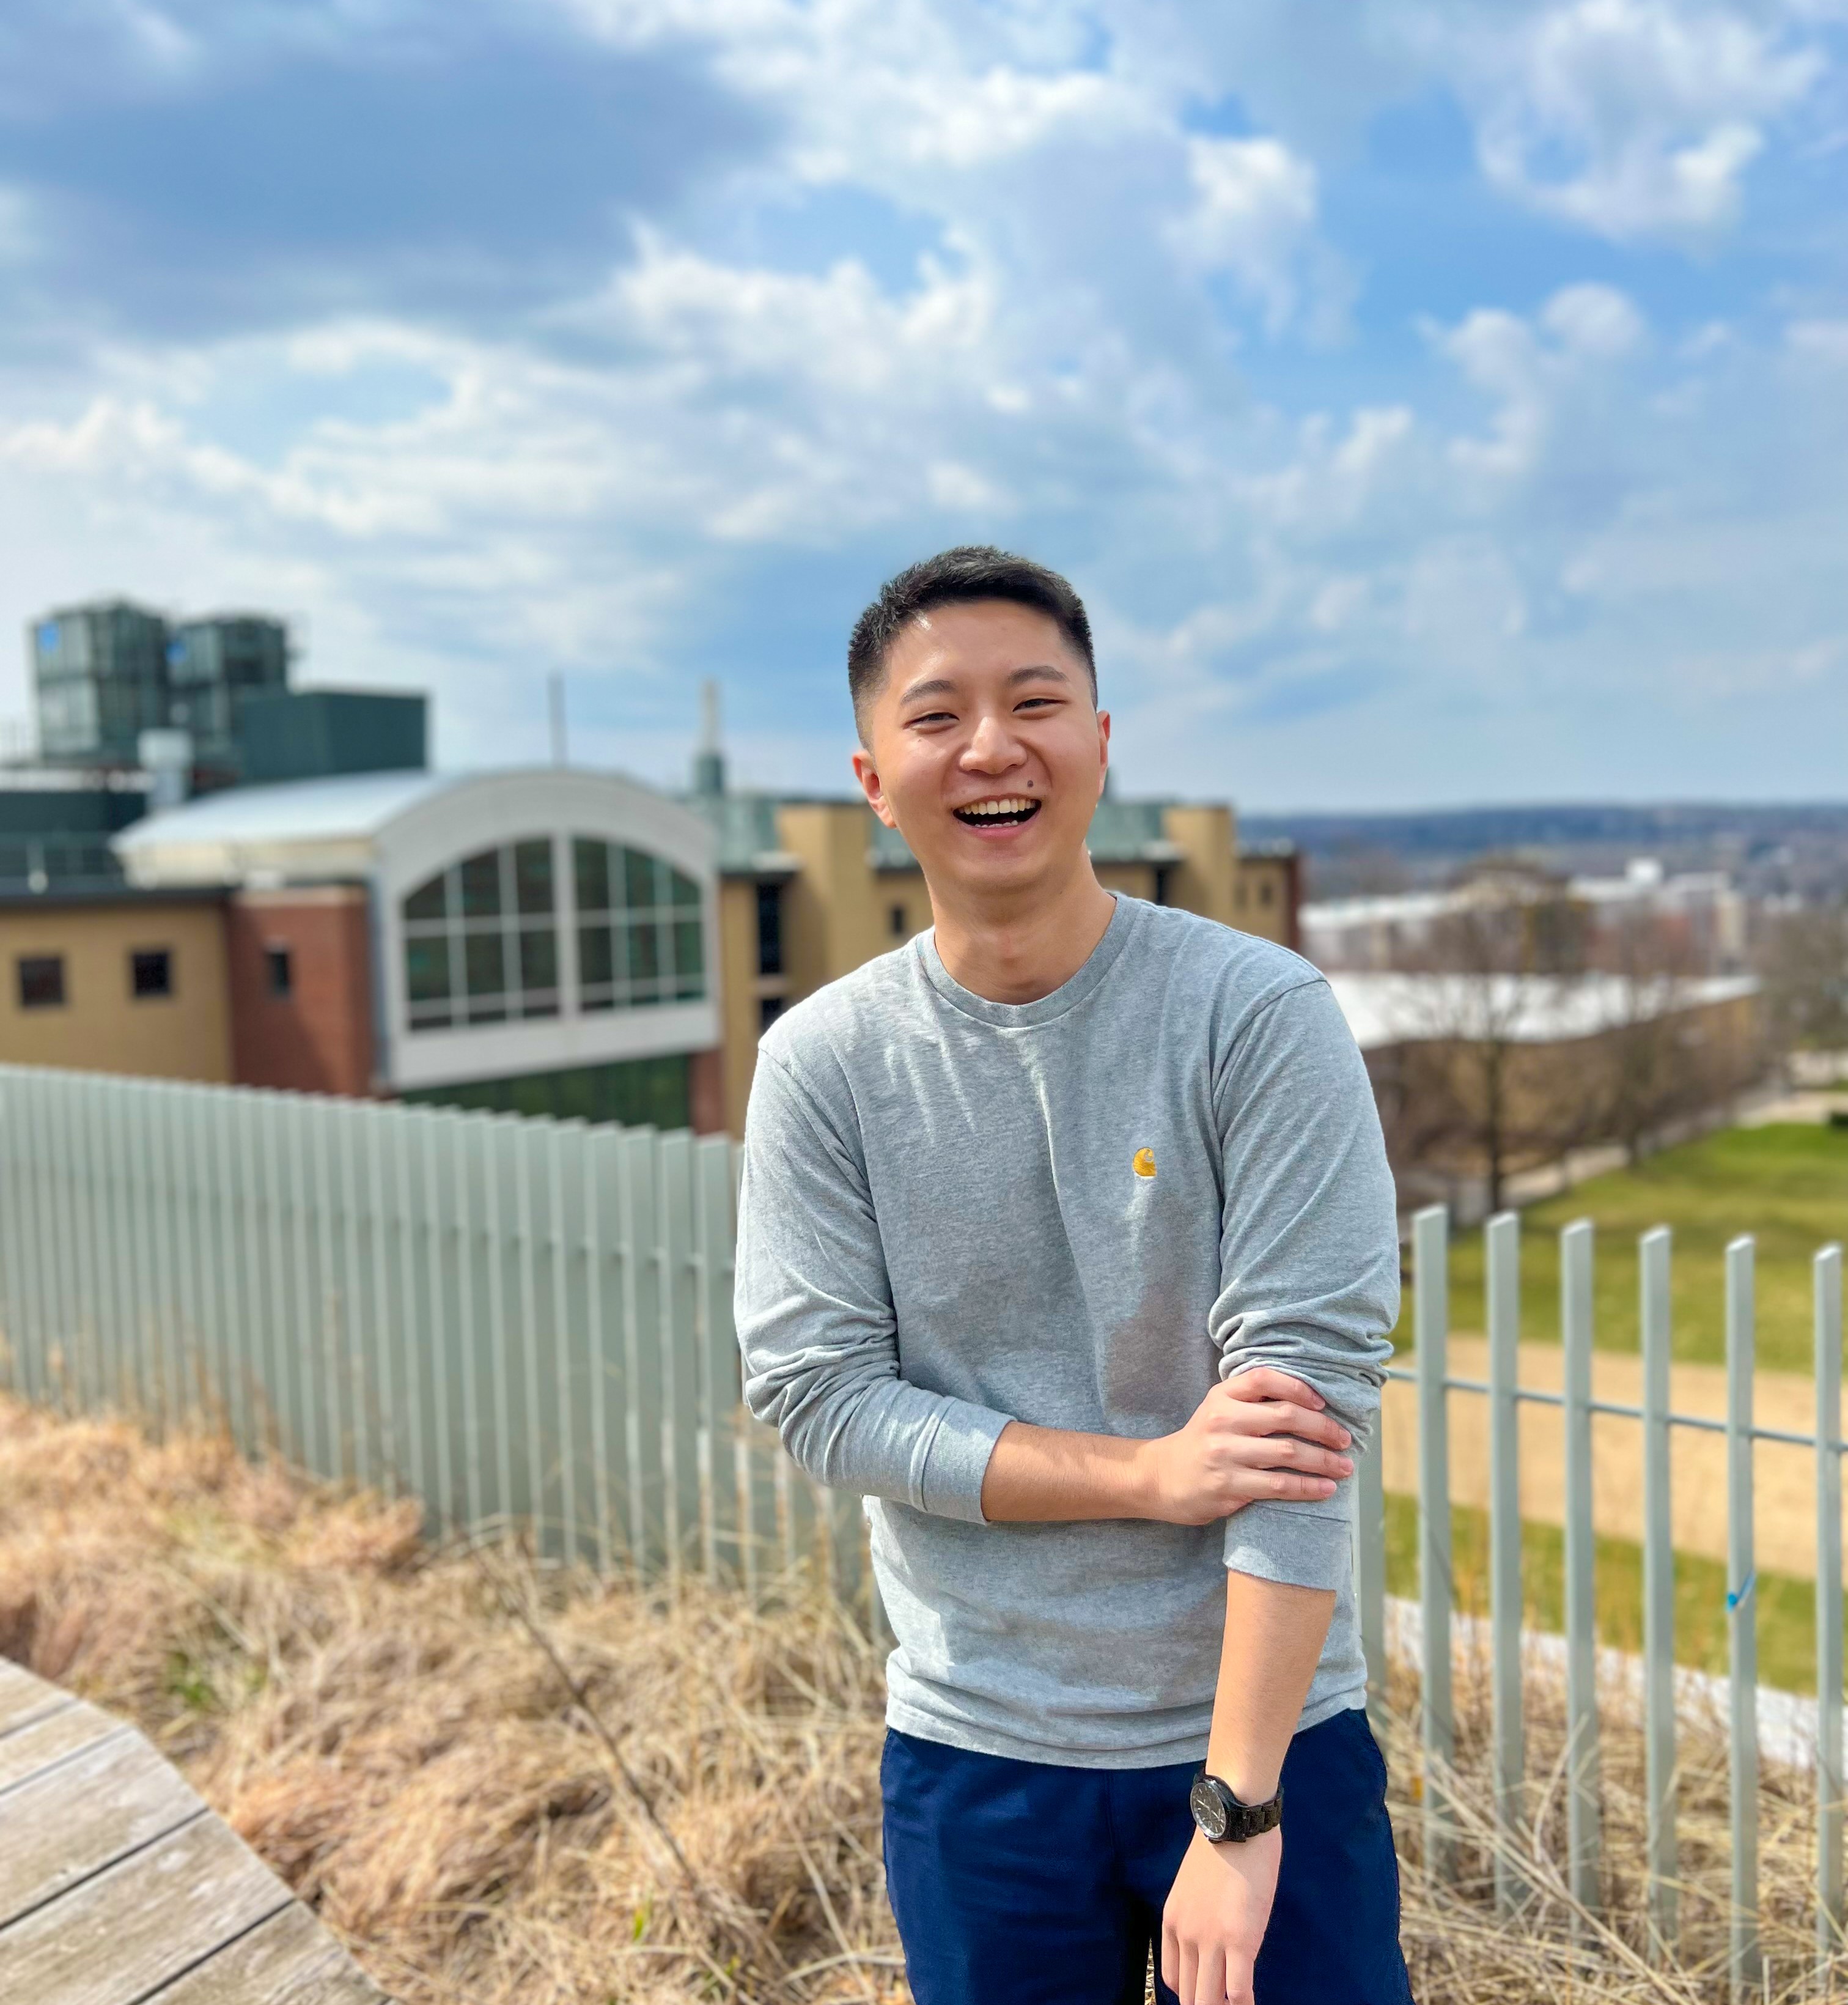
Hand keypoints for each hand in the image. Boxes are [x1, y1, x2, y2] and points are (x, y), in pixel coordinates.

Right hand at [1139, 1369, 1352, 1526]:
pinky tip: (1326, 1489)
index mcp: (1222, 1396)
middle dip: (1324, 1428)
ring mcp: (1225, 1454)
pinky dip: (1308, 1487)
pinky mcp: (1229, 1486)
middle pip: (1285, 1415)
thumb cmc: (1203, 1441)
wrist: (1161, 1477)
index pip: (1265, 1378)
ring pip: (1288, 1452)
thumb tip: (1310, 1402)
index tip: (1323, 1404)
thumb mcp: (1218, 1409)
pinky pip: (1279, 1485)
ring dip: (1324, 1461)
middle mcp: (1223, 1420)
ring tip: (1345, 1467)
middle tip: (1346, 1439)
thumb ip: (1253, 1400)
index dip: (1299, 1387)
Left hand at [1162, 1825, 1279, 2004]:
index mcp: (1172, 1922)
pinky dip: (1244, 2004)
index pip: (1172, 1979)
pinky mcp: (1239, 1940)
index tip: (1209, 1994)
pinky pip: (1238, 1990)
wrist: (1234, 1823)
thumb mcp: (1193, 1887)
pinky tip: (1251, 2003)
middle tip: (1221, 2004)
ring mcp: (1211, 1940)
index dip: (1191, 1994)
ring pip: (1209, 2000)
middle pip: (1189, 1996)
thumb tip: (1213, 1945)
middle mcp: (1186, 1935)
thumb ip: (1197, 1918)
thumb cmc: (1221, 1848)